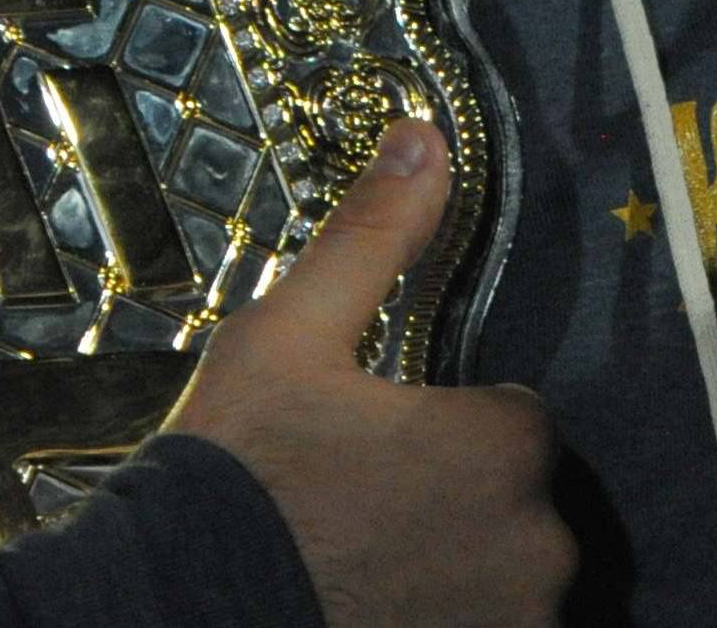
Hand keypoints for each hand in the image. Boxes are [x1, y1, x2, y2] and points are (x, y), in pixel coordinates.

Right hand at [166, 121, 573, 627]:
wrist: (181, 612)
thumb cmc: (241, 471)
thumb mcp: (292, 333)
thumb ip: (373, 236)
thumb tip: (423, 137)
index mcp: (502, 446)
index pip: (517, 416)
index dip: (450, 420)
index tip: (386, 433)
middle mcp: (535, 548)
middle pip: (517, 502)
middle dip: (456, 498)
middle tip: (362, 500)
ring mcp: (513, 626)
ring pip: (504, 576)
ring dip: (455, 568)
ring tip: (361, 559)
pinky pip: (484, 626)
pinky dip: (438, 613)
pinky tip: (370, 601)